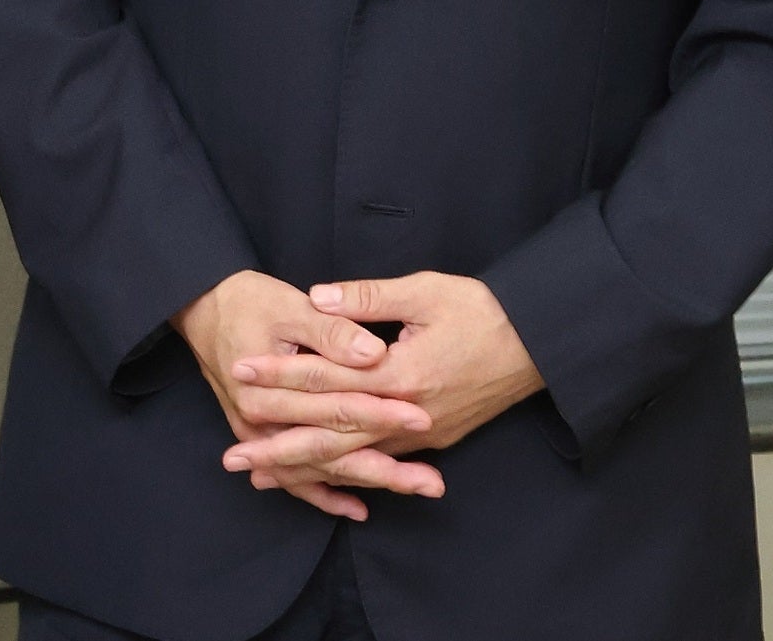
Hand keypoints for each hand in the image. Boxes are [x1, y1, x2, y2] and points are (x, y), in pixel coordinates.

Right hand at [172, 270, 438, 520]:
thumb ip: (332, 331)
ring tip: (419, 490)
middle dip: (386, 468)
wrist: (202, 307)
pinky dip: (325, 494)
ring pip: (320, 468)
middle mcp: (260, 421)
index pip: (337, 406)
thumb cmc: (248, 301)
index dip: (381, 412)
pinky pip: (295, 476)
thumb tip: (373, 353)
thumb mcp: (290, 306)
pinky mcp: (261, 437)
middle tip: (433, 482)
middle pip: (333, 450)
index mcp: (267, 389)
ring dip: (369, 482)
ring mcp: (258, 434)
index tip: (422, 418)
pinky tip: (358, 508)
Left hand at [220, 272, 542, 490]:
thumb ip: (369, 297)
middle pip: (333, 433)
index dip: (282, 374)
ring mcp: (421, 431)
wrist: (539, 343)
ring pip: (354, 458)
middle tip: (233, 457)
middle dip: (279, 445)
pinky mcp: (432, 437)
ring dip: (306, 469)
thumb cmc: (483, 310)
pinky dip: (347, 475)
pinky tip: (319, 482)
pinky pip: (381, 463)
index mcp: (401, 373)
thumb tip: (320, 296)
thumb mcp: (425, 291)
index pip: (328, 377)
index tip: (242, 373)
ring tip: (261, 477)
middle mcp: (409, 413)